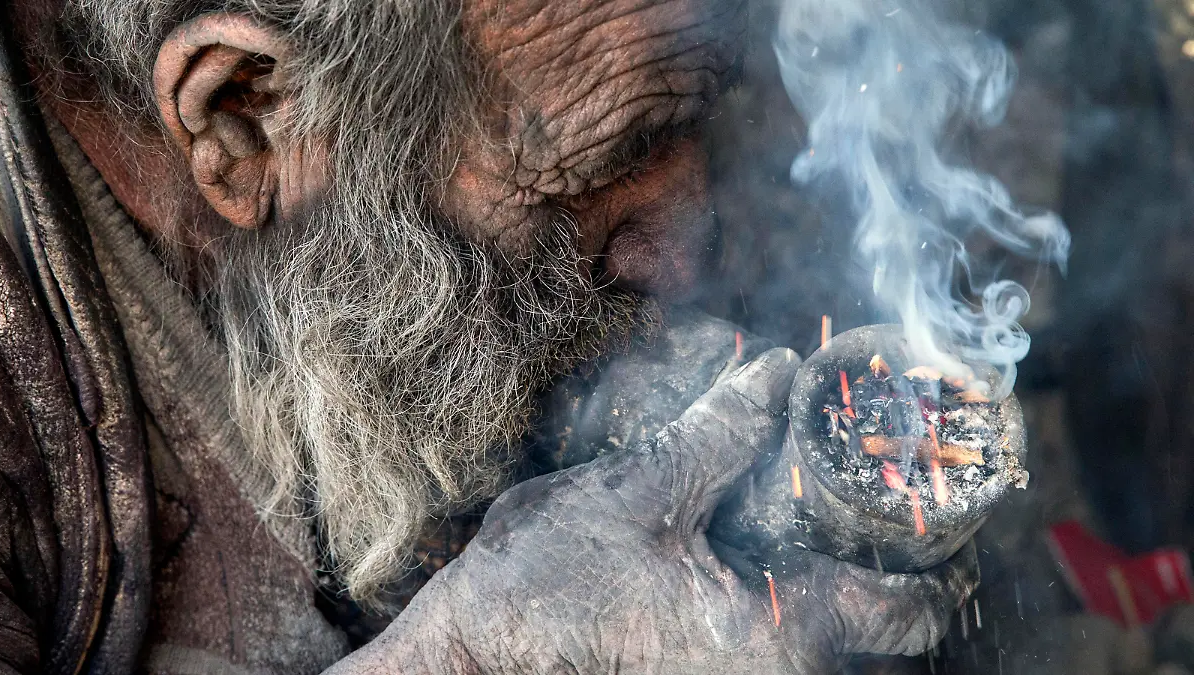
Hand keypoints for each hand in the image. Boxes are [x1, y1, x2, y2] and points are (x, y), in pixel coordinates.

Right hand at [327, 349, 977, 673]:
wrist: (476, 650)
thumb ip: (718, 433)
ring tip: (810, 483)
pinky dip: (781, 565)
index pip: (906, 611)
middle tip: (867, 468)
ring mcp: (736, 662)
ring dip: (827, 552)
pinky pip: (774, 612)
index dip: (929, 545)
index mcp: (774, 633)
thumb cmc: (547, 586)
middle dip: (877, 539)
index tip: (923, 485)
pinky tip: (749, 515)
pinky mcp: (706, 652)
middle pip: (875, 615)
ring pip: (823, 614)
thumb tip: (779, 375)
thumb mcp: (639, 493)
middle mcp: (770, 663)